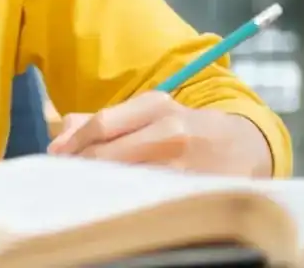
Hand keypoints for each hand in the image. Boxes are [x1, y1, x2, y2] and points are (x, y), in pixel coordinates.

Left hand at [47, 91, 272, 176]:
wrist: (246, 147)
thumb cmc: (186, 128)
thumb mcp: (150, 112)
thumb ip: (102, 120)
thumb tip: (58, 137)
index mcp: (157, 105)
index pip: (101, 124)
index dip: (73, 143)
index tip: (57, 156)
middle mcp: (170, 131)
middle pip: (108, 154)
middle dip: (80, 166)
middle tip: (66, 175)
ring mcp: (183, 164)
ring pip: (123, 178)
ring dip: (99, 183)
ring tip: (88, 186)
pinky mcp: (191, 190)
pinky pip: (145, 196)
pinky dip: (124, 197)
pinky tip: (116, 199)